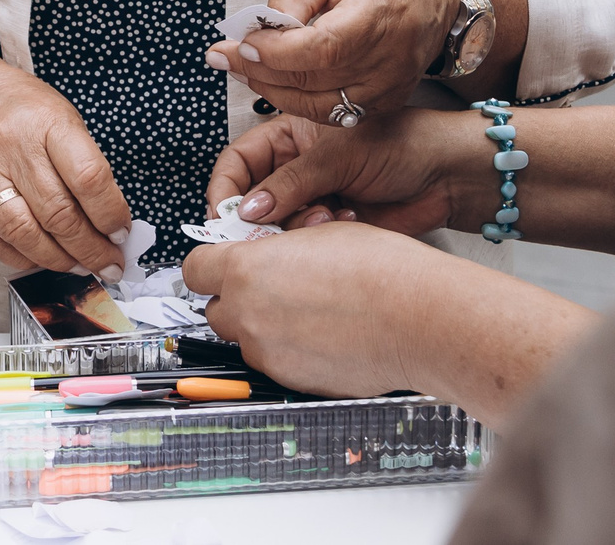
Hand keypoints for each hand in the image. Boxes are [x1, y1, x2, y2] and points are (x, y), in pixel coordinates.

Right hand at [0, 50, 132, 280]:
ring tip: (79, 266)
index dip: (110, 214)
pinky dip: (20, 258)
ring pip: (24, 234)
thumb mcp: (63, 116)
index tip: (121, 233)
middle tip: (109, 263)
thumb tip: (109, 218)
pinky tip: (41, 259)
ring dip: (58, 260)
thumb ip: (84, 163)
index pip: (88, 178)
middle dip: (91, 249)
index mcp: (47, 124)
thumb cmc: (18, 105)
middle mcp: (12, 149)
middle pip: (58, 214)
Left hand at [181, 221, 451, 397]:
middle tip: (272, 284)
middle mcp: (249, 315)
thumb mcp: (319, 233)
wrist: (420, 318)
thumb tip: (267, 254)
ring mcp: (269, 353)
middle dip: (237, 297)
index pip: (195, 270)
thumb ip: (278, 247)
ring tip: (309, 309)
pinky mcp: (293, 381)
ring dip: (264, 325)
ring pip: (247, 339)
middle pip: (216, 310)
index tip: (226, 261)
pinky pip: (277, 362)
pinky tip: (325, 334)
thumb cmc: (380, 270)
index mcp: (246, 270)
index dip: (211, 263)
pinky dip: (290, 349)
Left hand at [204, 0, 459, 122]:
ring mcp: (388, 87)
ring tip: (243, 68)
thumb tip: (262, 26)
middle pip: (313, 80)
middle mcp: (388, 59)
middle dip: (259, 70)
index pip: (322, 48)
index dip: (277, 51)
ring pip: (318, 106)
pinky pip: (332, 114)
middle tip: (225, 56)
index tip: (243, 43)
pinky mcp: (385, 103)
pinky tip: (274, 81)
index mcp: (378, 14)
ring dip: (272, 90)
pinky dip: (297, 100)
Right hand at [207, 109, 479, 236]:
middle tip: (265, 234)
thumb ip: (291, 182)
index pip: (239, 160)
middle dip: (257, 218)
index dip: (226, 188)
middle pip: (252, 198)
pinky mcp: (332, 228)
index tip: (223, 216)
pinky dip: (317, 239)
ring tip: (324, 219)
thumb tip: (249, 210)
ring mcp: (314, 199)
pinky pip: (305, 242)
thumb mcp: (340, 154)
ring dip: (293, 228)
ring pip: (277, 226)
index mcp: (291, 135)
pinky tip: (345, 223)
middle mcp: (297, 168)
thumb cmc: (405, 143)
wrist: (451, 176)